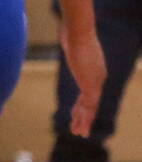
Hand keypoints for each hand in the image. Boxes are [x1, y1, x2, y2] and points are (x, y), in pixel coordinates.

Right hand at [60, 23, 105, 137]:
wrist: (78, 31)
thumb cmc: (72, 29)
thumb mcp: (70, 37)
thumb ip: (69, 40)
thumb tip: (63, 28)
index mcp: (94, 68)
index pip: (89, 89)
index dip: (82, 102)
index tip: (76, 111)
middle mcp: (98, 77)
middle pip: (92, 100)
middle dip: (85, 115)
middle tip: (80, 128)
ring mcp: (96, 82)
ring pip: (90, 107)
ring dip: (83, 121)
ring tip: (79, 134)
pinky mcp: (91, 86)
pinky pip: (88, 107)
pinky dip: (82, 119)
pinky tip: (78, 128)